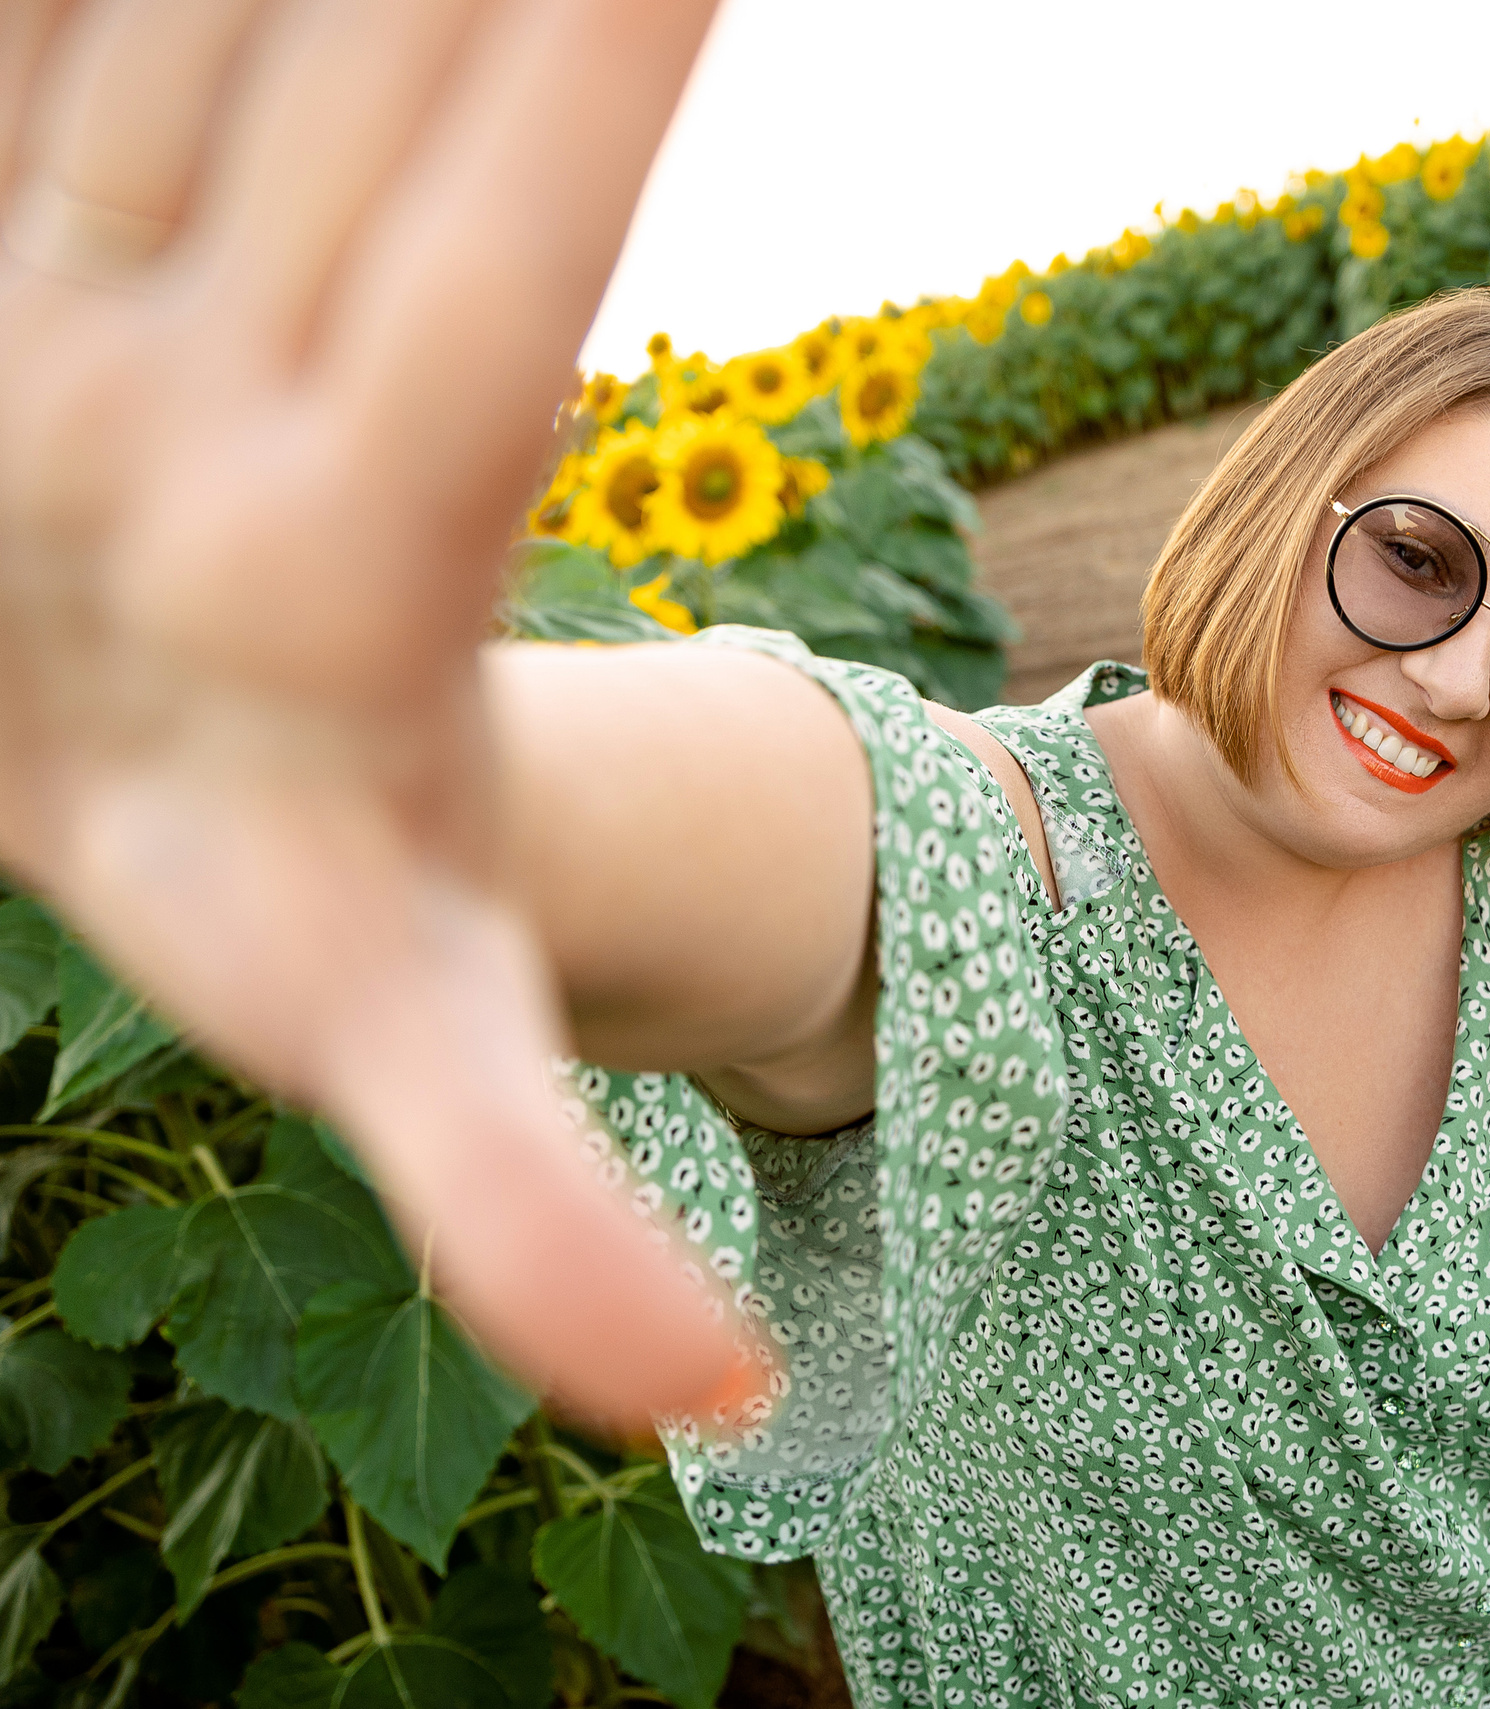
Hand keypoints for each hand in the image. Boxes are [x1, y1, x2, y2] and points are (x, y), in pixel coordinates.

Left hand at [0, 0, 742, 1422]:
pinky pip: (47, 57)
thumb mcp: (394, 1053)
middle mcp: (142, 411)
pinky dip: (141, 5)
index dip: (591, 99)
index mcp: (306, 584)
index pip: (485, 306)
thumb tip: (721, 1411)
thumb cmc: (289, 882)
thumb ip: (518, 1219)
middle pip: (347, 103)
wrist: (26, 747)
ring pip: (189, 35)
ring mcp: (26, 296)